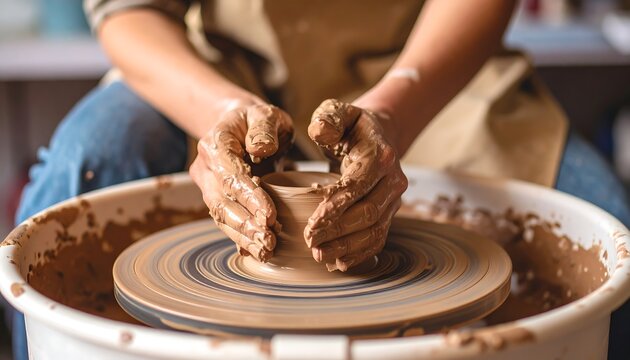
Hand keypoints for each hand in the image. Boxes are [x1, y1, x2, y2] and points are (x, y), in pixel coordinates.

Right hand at [190, 101, 293, 261]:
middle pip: (222, 202)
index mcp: (215, 144)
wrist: (240, 124)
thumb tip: (261, 149)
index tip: (269, 215)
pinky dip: (241, 238)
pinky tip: (256, 252)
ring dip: (243, 236)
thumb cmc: (257, 120)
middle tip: (269, 241)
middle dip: (245, 225)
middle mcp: (206, 168)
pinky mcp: (218, 199)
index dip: (249, 197)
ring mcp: (208, 186)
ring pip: (222, 216)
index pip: (231, 176)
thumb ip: (264, 127)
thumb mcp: (265, 113)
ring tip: (266, 251)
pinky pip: (227, 221)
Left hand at [304, 99, 407, 270]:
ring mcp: (394, 199)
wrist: (380, 134)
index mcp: (380, 155)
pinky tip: (338, 263)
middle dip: (338, 232)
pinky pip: (378, 238)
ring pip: (374, 230)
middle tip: (310, 242)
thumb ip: (327, 119)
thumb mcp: (337, 111)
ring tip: (320, 256)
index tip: (311, 224)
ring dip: (347, 247)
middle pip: (367, 213)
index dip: (335, 208)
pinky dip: (359, 253)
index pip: (357, 186)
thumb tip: (319, 132)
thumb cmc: (351, 125)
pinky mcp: (390, 213)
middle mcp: (393, 180)